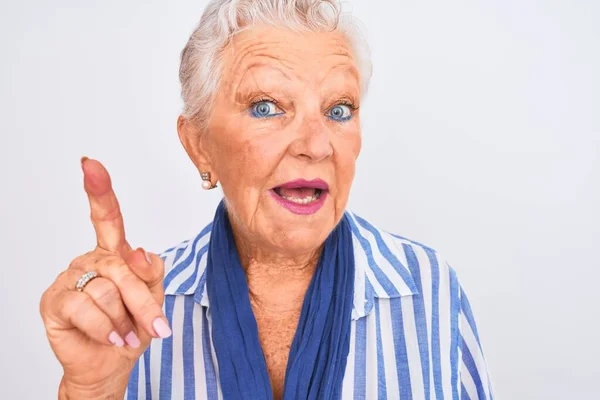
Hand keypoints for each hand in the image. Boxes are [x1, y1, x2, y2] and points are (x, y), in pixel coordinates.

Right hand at [40, 158, 169, 397]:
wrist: (112, 364)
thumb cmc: (133, 327)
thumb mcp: (153, 296)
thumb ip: (150, 271)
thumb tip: (135, 252)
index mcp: (113, 254)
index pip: (107, 218)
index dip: (100, 191)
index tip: (90, 164)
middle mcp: (89, 260)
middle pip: (120, 267)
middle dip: (142, 301)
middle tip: (154, 325)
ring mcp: (70, 278)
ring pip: (106, 289)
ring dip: (124, 320)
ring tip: (123, 333)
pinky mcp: (55, 301)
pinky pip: (87, 308)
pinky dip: (106, 329)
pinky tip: (109, 337)